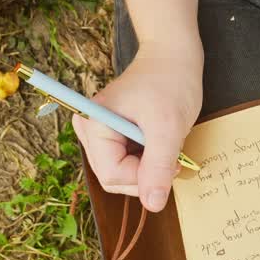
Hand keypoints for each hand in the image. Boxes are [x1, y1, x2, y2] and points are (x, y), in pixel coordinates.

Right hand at [73, 39, 203, 211]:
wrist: (172, 55)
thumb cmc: (171, 82)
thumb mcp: (168, 127)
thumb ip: (158, 167)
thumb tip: (152, 205)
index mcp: (93, 124)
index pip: (112, 175)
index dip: (143, 178)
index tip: (172, 163)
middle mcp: (88, 129)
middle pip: (112, 177)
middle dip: (145, 174)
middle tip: (171, 153)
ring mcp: (97, 131)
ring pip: (120, 172)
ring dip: (147, 166)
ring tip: (164, 141)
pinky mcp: (109, 133)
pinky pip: (125, 161)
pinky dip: (146, 158)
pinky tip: (157, 140)